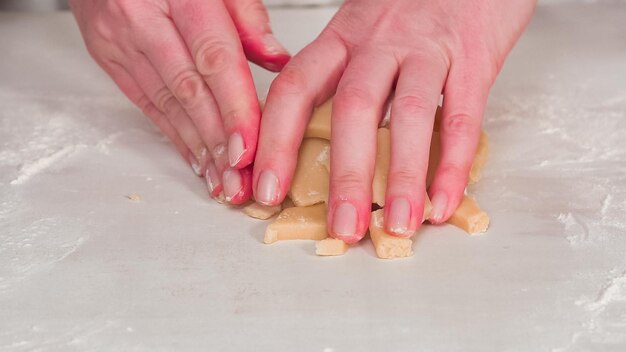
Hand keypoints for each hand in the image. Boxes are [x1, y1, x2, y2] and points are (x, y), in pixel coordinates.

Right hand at [70, 0, 289, 203]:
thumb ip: (247, 16)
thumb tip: (277, 59)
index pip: (213, 60)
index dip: (234, 108)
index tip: (249, 148)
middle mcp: (144, 19)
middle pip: (190, 91)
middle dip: (218, 142)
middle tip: (240, 181)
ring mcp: (122, 42)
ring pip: (167, 105)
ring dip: (198, 150)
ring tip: (223, 183)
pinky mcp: (110, 59)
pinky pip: (147, 105)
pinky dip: (175, 137)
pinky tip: (196, 161)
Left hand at [253, 0, 534, 241]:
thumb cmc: (413, 3)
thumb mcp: (363, 28)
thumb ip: (340, 76)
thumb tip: (315, 143)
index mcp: (342, 39)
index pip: (294, 89)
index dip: (275, 141)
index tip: (264, 189)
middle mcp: (379, 42)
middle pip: (352, 108)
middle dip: (345, 175)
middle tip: (341, 227)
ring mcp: (427, 49)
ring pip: (410, 114)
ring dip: (401, 177)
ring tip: (396, 225)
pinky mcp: (473, 58)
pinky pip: (463, 116)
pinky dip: (454, 164)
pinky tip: (444, 201)